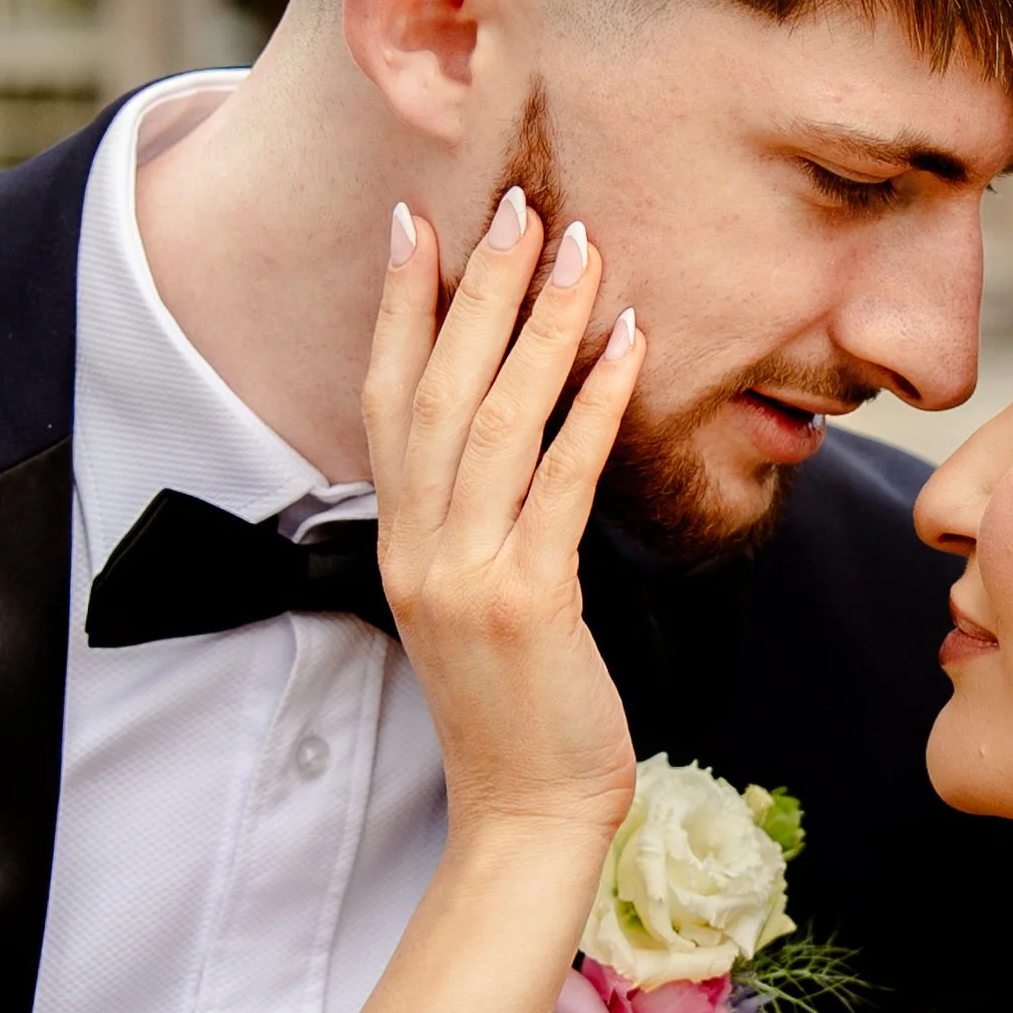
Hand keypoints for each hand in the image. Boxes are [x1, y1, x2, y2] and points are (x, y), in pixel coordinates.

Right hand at [372, 189, 643, 845]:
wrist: (526, 812)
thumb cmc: (518, 706)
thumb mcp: (471, 600)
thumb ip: (470, 522)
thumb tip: (499, 442)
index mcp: (400, 540)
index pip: (386, 397)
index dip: (398, 306)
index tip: (416, 219)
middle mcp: (418, 546)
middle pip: (436, 388)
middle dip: (473, 287)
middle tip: (513, 200)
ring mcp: (465, 573)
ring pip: (493, 422)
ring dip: (538, 325)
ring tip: (577, 246)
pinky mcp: (527, 600)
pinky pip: (561, 482)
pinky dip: (592, 407)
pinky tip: (626, 346)